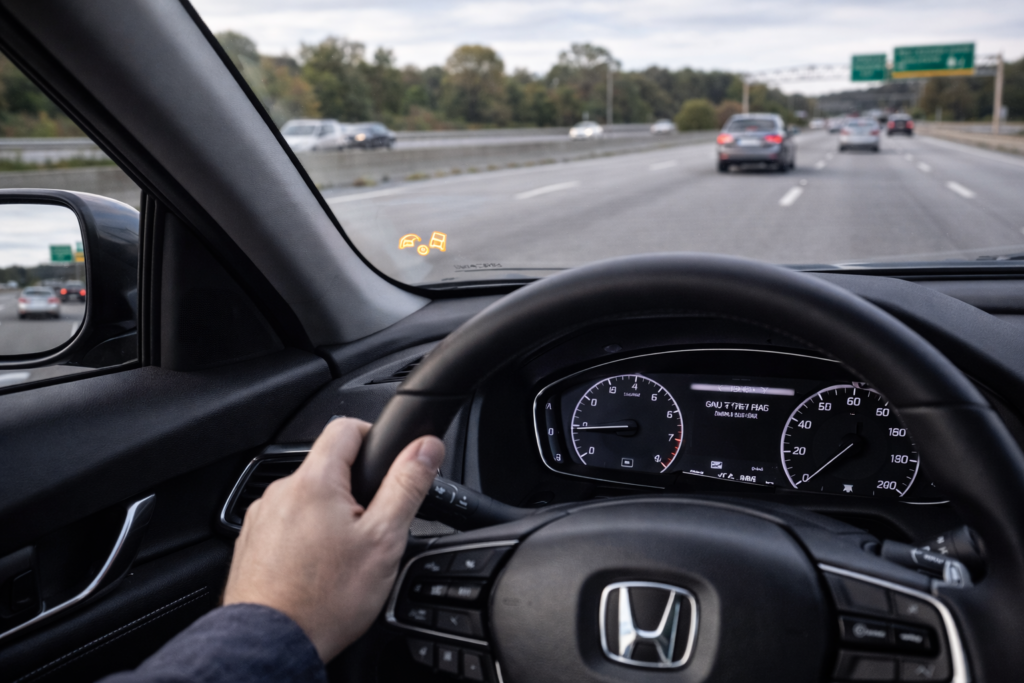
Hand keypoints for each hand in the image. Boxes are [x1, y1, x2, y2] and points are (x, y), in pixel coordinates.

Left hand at [223, 417, 444, 660]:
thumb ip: (406, 487)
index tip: (387, 463)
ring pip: (307, 498)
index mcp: (314, 482)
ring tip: (345, 554)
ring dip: (329, 513)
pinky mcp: (252, 542)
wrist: (273, 644)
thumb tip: (426, 448)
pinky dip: (306, 536)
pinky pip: (286, 524)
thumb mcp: (383, 540)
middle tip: (374, 525)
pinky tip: (318, 567)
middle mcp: (281, 492)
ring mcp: (262, 518)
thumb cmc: (324, 600)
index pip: (346, 427)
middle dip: (355, 488)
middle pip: (327, 466)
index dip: (373, 436)